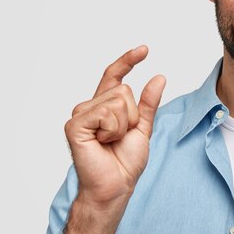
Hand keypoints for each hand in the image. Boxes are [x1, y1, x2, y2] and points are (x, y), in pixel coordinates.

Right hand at [64, 45, 165, 205]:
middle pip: (123, 90)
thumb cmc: (125, 161)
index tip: (144, 49)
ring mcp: (80, 114)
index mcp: (104, 106)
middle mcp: (90, 106)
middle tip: (121, 137)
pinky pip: (106, 113)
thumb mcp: (143, 127)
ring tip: (111, 141)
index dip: (128, 61)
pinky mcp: (75, 125)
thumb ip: (149, 103)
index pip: (114, 76)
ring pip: (117, 101)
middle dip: (132, 116)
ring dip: (123, 125)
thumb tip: (159, 77)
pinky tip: (102, 143)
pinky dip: (112, 130)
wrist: (116, 184)